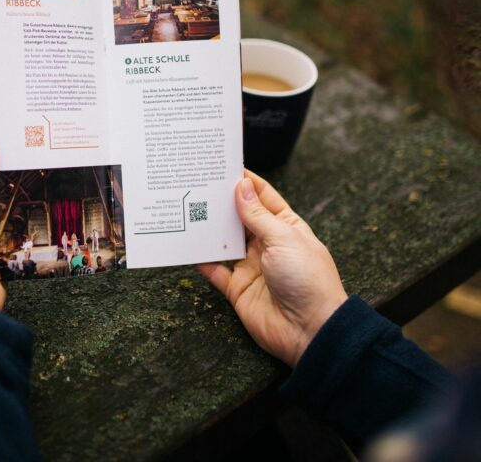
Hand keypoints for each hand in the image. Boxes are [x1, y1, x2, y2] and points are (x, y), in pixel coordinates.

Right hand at [198, 171, 346, 365]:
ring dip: (209, 229)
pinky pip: (215, 271)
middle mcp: (267, 244)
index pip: (263, 198)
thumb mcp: (284, 238)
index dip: (246, 182)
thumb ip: (257, 215)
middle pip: (240, 218)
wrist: (311, 331)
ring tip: (188, 209)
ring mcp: (251, 266)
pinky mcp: (238, 288)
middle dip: (222, 203)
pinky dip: (201, 260)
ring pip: (225, 242)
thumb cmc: (308, 280)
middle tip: (199, 185)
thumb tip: (241, 187)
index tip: (225, 167)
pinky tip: (188, 247)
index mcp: (286, 227)